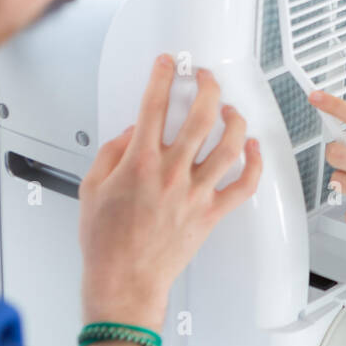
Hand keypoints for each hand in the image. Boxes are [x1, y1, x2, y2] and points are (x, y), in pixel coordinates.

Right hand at [77, 54, 263, 338]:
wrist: (124, 281)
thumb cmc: (106, 243)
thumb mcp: (92, 188)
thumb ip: (111, 152)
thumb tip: (131, 131)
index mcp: (138, 163)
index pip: (153, 106)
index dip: (161, 77)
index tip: (166, 64)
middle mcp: (171, 173)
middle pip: (199, 116)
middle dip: (205, 86)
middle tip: (204, 76)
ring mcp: (195, 192)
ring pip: (228, 145)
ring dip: (234, 119)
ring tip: (229, 109)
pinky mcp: (212, 213)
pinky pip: (244, 184)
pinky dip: (254, 163)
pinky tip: (253, 147)